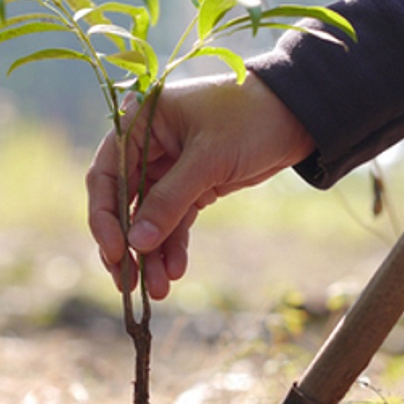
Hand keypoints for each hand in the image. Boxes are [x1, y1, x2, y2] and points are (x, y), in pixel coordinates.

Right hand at [86, 72, 314, 299]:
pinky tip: (175, 271)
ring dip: (151, 254)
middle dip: (128, 244)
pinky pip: (175, 221)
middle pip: (123, 203)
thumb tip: (136, 244)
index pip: (106, 174)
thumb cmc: (249, 118)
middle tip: (128, 283)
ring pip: (150, 218)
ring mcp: (169, 169)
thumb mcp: (208, 158)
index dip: (105, 217)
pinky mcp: (193, 186)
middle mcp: (148, 146)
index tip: (116, 252)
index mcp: (140, 123)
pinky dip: (173, 246)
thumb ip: (169, 200)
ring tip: (158, 289)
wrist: (298, 114)